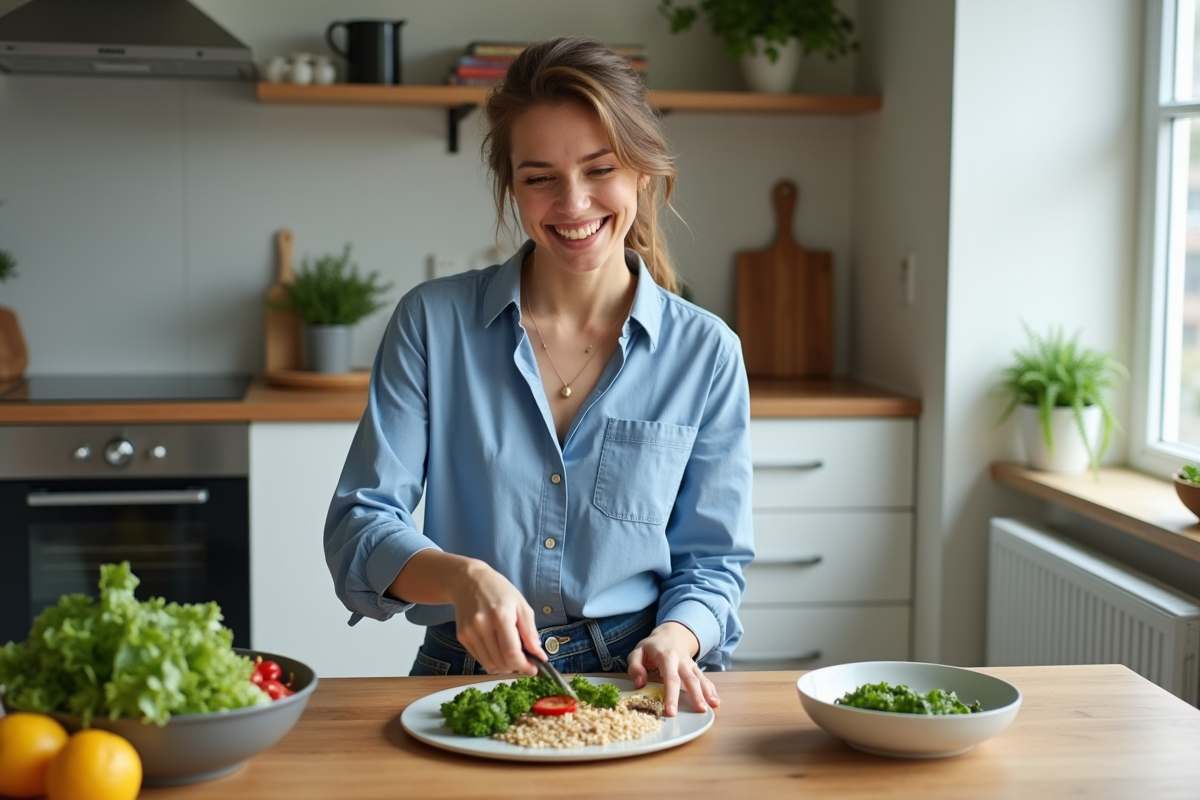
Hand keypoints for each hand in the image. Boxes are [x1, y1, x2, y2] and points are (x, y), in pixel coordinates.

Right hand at [447, 560, 544, 674]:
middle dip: (516, 667)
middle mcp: (482, 625)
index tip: (533, 669)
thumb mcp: (521, 605)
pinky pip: (480, 659)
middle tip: (525, 662)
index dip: (524, 666)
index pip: (511, 653)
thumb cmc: (499, 590)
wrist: (468, 581)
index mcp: (500, 616)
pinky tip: (498, 650)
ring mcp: (470, 632)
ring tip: (512, 656)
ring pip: (490, 664)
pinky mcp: (462, 637)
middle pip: (501, 662)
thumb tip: (539, 655)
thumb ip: (530, 632)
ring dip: (504, 666)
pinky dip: (492, 661)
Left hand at [626, 621, 718, 715]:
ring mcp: (690, 665)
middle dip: (696, 695)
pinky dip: (711, 689)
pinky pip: (704, 678)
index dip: (672, 696)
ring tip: (713, 706)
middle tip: (700, 710)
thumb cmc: (652, 646)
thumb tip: (640, 684)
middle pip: (690, 679)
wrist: (671, 633)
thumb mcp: (638, 651)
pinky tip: (715, 700)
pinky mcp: (696, 668)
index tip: (672, 712)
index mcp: (666, 657)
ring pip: (700, 679)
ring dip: (707, 692)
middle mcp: (681, 661)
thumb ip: (635, 666)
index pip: (671, 678)